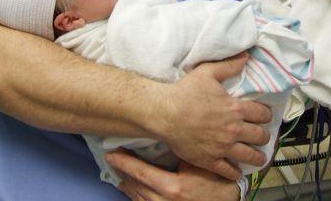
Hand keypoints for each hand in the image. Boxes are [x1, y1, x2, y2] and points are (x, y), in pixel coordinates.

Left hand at [107, 152, 240, 200]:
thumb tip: (165, 135)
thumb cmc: (217, 183)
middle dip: (123, 173)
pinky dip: (136, 196)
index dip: (125, 163)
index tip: (112, 154)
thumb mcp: (201, 164)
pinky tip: (133, 189)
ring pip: (138, 199)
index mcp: (173, 188)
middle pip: (136, 187)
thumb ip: (183, 152)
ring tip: (119, 174)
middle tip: (113, 159)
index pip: (142, 174)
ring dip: (128, 185)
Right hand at [156, 53, 271, 179]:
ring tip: (259, 158)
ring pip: (250, 156)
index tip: (265, 117)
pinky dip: (236, 172)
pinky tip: (238, 171)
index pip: (262, 114)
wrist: (164, 113)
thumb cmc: (185, 92)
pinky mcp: (210, 160)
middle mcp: (233, 129)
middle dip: (264, 136)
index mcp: (236, 109)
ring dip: (258, 157)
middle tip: (263, 137)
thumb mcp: (208, 72)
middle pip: (260, 136)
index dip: (266, 115)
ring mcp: (223, 147)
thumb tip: (246, 56)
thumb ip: (229, 65)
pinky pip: (228, 171)